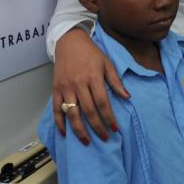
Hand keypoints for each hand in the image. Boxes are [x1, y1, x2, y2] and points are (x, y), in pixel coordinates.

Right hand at [52, 27, 127, 142]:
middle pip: (88, 111)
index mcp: (94, 78)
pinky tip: (66, 133)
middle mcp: (79, 84)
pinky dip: (60, 123)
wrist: (69, 42)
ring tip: (87, 141)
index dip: (109, 117)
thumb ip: (116, 81)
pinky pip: (56, 109)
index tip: (115, 128)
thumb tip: (127, 97)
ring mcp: (65, 88)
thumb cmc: (91, 53)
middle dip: (97, 127)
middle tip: (105, 138)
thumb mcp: (108, 64)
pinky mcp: (55, 90)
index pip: (103, 102)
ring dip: (79, 130)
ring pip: (72, 113)